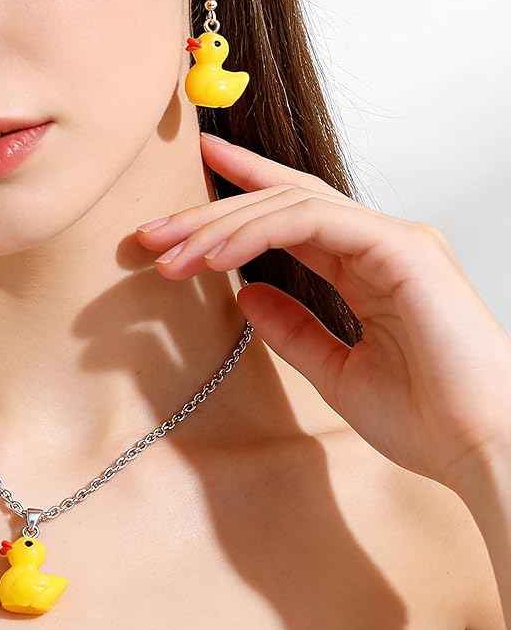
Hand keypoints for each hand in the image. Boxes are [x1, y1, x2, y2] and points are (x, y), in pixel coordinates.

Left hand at [135, 132, 510, 499]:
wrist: (485, 450)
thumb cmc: (427, 419)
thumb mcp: (337, 372)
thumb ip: (294, 330)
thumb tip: (245, 295)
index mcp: (366, 266)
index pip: (292, 212)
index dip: (241, 188)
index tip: (191, 179)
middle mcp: (378, 241)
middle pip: (279, 201)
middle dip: (209, 212)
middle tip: (152, 233)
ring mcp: (392, 238)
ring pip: (288, 203)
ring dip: (220, 226)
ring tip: (170, 254)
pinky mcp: (401, 246)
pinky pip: (312, 221)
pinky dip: (257, 232)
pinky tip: (215, 256)